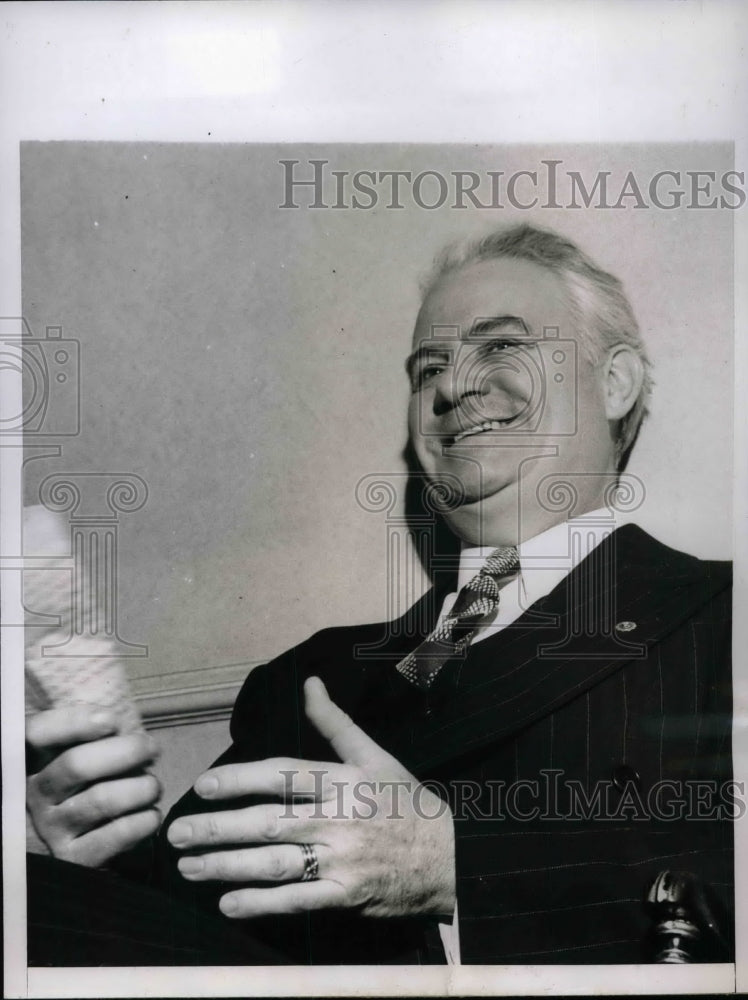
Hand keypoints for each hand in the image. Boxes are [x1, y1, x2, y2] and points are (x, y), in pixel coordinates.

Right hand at [26, 705, 161, 866]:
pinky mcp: (73, 859)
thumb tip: (116, 722)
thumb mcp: (86, 753)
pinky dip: (142, 822)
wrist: (91, 842)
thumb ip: (94, 735)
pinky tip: (152, 815)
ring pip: (101, 799)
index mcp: (35, 761)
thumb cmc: (95, 783)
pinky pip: (114, 836)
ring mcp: (51, 828)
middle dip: (125, 751)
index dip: (72, 723)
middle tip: (152, 748)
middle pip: (75, 765)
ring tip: (154, 787)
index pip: (36, 734)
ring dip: (140, 788)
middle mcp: (36, 794)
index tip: (111, 720)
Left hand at [168, 677, 454, 920]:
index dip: (240, 779)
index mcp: (343, 780)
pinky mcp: (346, 896)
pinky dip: (261, 904)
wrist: (450, 854)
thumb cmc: (406, 801)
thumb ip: (335, 722)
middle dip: (218, 827)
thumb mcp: (374, 754)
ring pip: (275, 862)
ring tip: (189, 866)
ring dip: (227, 866)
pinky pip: (297, 902)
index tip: (203, 785)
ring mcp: (341, 859)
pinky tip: (227, 903)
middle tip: (177, 832)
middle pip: (268, 821)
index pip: (282, 775)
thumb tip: (309, 682)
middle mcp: (338, 818)